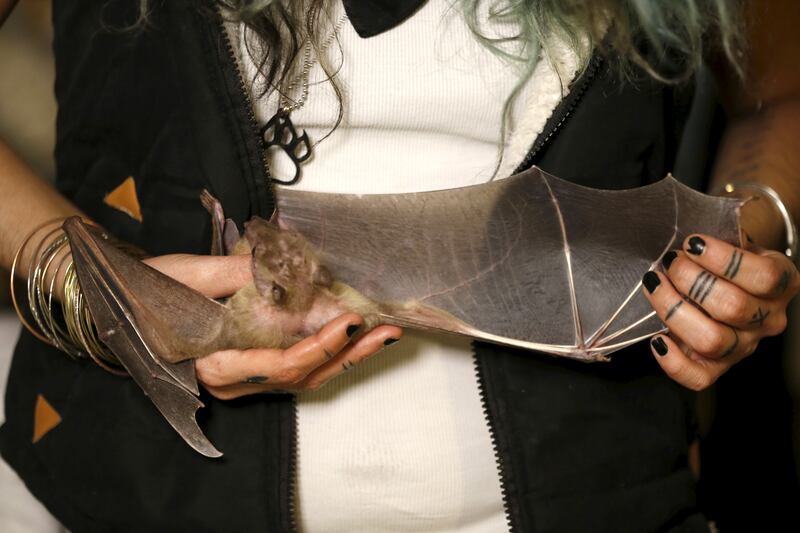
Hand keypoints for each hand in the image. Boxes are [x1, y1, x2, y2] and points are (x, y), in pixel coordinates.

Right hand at [145, 253, 402, 398]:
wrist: (117, 310)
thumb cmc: (143, 294)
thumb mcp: (186, 276)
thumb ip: (234, 273)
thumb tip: (281, 266)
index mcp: (212, 366)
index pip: (279, 365)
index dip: (319, 346)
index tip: (348, 321)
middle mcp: (231, 383)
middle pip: (301, 376)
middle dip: (347, 354)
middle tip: (385, 331)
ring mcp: (242, 380)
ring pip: (303, 377)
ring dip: (345, 356)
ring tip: (381, 334)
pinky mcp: (249, 368)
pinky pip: (294, 367)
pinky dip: (326, 352)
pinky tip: (350, 336)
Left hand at [642, 234, 798, 390]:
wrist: (725, 281)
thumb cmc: (723, 256)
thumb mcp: (731, 238)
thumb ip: (718, 233)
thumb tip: (683, 234)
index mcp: (781, 282)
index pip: (763, 276)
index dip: (723, 258)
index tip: (691, 242)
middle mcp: (769, 319)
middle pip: (732, 307)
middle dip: (690, 279)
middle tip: (670, 262)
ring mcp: (744, 346)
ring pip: (712, 340)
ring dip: (674, 309)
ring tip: (655, 285)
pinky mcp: (717, 368)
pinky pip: (699, 378)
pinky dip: (673, 361)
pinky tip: (657, 338)